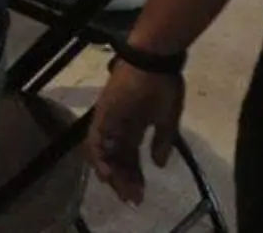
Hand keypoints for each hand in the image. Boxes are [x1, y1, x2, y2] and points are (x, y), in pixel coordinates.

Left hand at [88, 61, 185, 204]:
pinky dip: (98, 158)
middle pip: (117, 158)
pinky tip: (106, 175)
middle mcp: (118, 126)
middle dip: (124, 180)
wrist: (154, 62)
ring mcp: (108, 120)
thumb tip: (159, 165)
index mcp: (134, 126)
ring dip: (111, 173)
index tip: (141, 195)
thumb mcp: (168, 119)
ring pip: (104, 153)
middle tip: (131, 200)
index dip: (135, 176)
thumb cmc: (164, 85)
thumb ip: (162, 141)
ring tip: (120, 192)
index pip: (130, 156)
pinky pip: (95, 139)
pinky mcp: (102, 114)